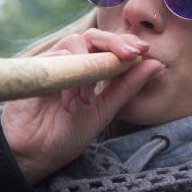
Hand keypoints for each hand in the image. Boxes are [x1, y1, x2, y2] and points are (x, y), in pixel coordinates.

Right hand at [2, 29, 163, 182]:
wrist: (35, 154)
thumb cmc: (66, 134)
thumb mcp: (104, 110)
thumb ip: (127, 87)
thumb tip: (157, 64)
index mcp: (88, 70)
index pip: (108, 46)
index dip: (126, 43)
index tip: (145, 51)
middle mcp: (70, 63)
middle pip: (93, 37)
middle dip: (115, 42)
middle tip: (133, 54)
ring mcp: (52, 64)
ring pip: (75, 42)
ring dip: (92, 63)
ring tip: (92, 95)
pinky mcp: (34, 69)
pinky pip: (56, 57)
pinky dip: (71, 74)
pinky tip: (76, 97)